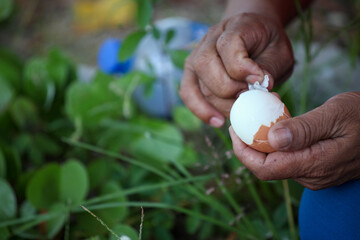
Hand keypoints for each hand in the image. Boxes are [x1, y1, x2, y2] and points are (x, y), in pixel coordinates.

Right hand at [179, 12, 293, 126]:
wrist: (256, 38)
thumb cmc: (268, 46)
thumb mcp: (279, 53)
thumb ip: (268, 68)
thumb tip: (258, 86)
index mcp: (235, 26)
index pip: (228, 46)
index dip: (243, 68)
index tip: (261, 81)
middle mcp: (210, 38)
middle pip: (206, 66)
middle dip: (229, 89)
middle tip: (249, 99)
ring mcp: (197, 55)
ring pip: (197, 83)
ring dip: (220, 103)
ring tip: (241, 112)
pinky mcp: (193, 72)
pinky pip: (188, 92)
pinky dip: (201, 110)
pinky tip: (217, 121)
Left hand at [229, 92, 359, 189]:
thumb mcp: (334, 114)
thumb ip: (303, 129)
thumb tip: (270, 140)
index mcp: (313, 165)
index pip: (265, 169)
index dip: (243, 152)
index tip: (234, 130)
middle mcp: (311, 175)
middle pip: (267, 166)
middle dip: (249, 145)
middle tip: (241, 121)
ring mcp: (314, 173)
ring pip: (277, 161)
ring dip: (262, 142)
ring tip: (258, 117)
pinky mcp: (316, 167)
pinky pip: (289, 158)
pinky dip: (277, 142)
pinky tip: (277, 124)